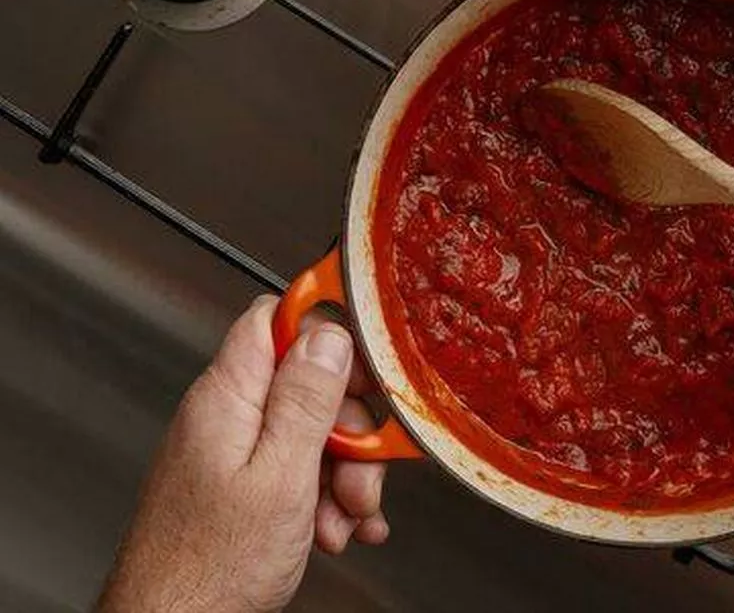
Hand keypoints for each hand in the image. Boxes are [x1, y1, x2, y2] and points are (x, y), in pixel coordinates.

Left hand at [96, 296, 389, 612]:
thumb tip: (330, 335)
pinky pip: (296, 470)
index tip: (369, 361)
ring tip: (345, 520)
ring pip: (310, 433)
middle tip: (362, 475)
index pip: (276, 319)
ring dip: (344, 475)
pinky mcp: (240, 485)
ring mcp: (232, 452)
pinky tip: (337, 528)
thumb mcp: (281, 476)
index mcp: (227, 398)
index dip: (327, 329)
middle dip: (351, 429)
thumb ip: (306, 400)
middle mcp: (226, 416)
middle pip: (307, 384)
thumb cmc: (210, 569)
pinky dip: (325, 497)